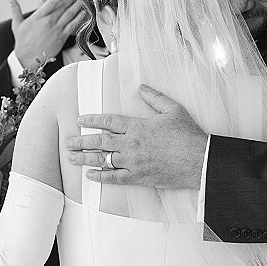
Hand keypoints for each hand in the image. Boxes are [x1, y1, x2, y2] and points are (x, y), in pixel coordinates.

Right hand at [10, 0, 85, 69]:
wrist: (27, 58)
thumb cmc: (23, 42)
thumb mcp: (17, 25)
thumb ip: (15, 10)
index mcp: (38, 16)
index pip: (52, 2)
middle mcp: (49, 21)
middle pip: (63, 6)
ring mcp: (56, 29)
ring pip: (70, 15)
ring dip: (77, 6)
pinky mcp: (62, 38)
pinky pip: (72, 26)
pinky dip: (79, 19)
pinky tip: (84, 13)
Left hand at [66, 85, 207, 188]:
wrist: (199, 160)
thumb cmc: (188, 135)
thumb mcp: (173, 109)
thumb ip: (155, 98)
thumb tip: (142, 88)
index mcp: (138, 126)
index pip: (108, 121)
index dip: (92, 120)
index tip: (80, 120)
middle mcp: (131, 144)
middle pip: (100, 141)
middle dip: (81, 140)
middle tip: (68, 141)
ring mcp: (133, 162)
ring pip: (103, 159)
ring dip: (85, 158)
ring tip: (72, 158)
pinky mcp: (138, 177)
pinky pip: (114, 177)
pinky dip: (101, 176)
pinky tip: (90, 176)